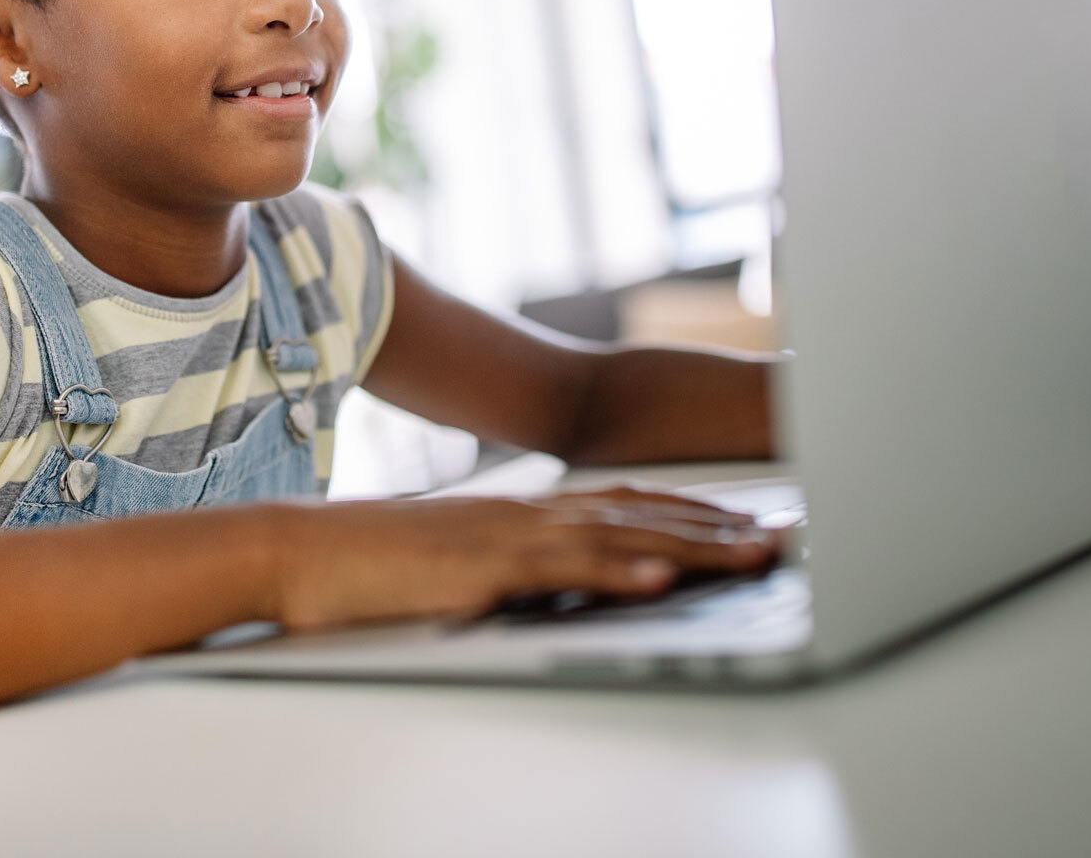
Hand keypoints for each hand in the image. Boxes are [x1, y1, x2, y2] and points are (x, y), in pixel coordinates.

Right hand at [260, 487, 780, 630]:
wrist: (302, 555)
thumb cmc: (374, 568)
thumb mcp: (461, 564)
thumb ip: (514, 567)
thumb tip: (555, 584)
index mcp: (527, 513)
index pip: (630, 507)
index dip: (697, 515)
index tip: (752, 525)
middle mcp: (530, 513)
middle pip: (645, 516)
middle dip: (721, 529)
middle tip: (787, 538)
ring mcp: (511, 536)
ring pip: (621, 537)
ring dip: (696, 547)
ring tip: (756, 555)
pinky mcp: (484, 566)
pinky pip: (562, 570)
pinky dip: (617, 573)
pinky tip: (662, 580)